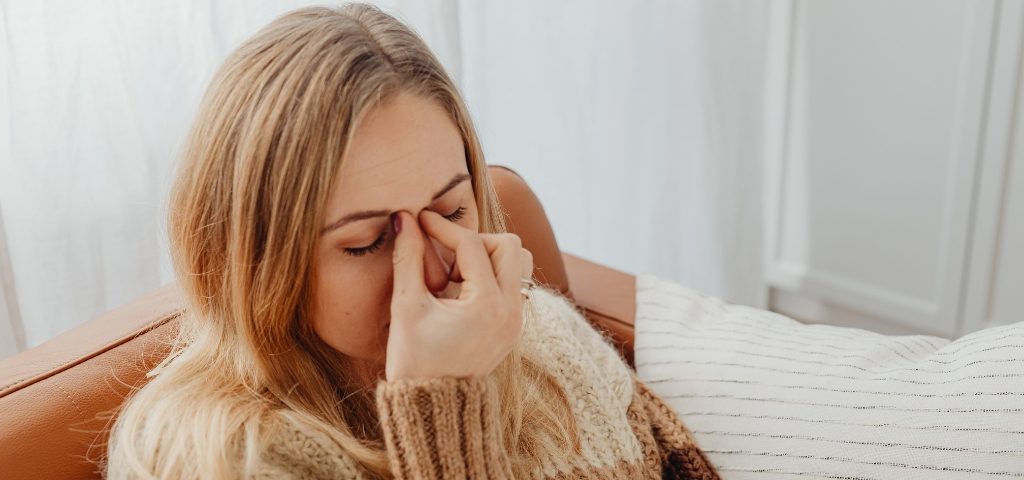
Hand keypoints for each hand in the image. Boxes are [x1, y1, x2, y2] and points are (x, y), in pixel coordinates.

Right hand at [385, 209, 532, 381]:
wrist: (432, 407)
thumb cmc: (414, 361)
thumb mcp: (406, 307)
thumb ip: (407, 258)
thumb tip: (404, 219)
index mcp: (486, 305)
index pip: (471, 245)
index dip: (442, 227)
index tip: (420, 221)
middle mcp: (511, 312)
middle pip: (509, 246)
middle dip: (475, 241)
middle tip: (445, 260)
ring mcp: (516, 321)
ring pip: (520, 264)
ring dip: (490, 258)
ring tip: (457, 276)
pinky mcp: (514, 328)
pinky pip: (515, 285)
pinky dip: (493, 277)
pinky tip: (462, 292)